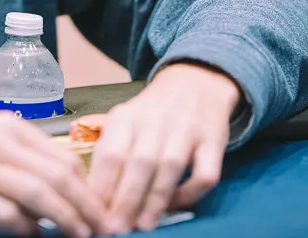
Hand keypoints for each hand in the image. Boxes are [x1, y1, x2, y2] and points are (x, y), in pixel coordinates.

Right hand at [0, 108, 105, 237]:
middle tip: (105, 229)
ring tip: (80, 236)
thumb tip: (54, 186)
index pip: (64, 158)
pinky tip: (34, 237)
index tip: (104, 208)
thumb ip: (16, 155)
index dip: (90, 188)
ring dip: (66, 221)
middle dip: (88, 208)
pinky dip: (27, 230)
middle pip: (60, 178)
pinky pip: (7, 217)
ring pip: (40, 196)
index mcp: (7, 126)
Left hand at [87, 62, 239, 233]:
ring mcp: (188, 129)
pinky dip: (190, 193)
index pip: (110, 153)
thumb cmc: (152, 114)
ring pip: (170, 166)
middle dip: (126, 198)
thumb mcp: (124, 123)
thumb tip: (93, 199)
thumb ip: (109, 155)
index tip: (94, 214)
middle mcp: (156, 119)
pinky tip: (175, 205)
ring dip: (155, 199)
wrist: (195, 83)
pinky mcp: (214, 140)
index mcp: (127, 116)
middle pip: (139, 161)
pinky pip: (205, 173)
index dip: (102, 186)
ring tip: (143, 224)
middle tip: (116, 228)